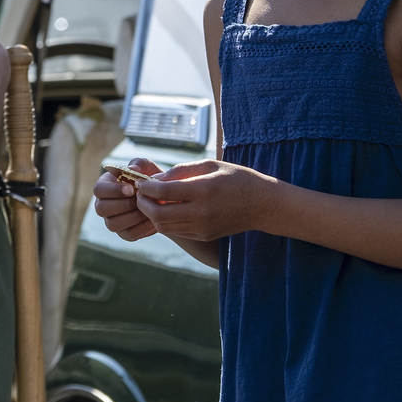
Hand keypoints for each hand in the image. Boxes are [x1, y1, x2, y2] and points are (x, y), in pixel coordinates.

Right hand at [92, 156, 165, 240]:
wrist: (165, 198)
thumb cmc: (151, 179)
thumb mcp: (147, 167)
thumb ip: (139, 164)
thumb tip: (132, 169)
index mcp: (106, 186)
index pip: (98, 189)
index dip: (112, 190)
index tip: (131, 189)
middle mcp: (105, 205)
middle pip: (101, 209)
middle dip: (122, 204)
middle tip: (139, 200)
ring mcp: (113, 221)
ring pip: (112, 224)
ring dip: (132, 217)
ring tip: (147, 209)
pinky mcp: (125, 233)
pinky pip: (128, 234)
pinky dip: (141, 227)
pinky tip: (152, 219)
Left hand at [135, 160, 276, 242]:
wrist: (262, 204)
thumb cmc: (236, 178)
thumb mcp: (210, 165)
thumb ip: (181, 171)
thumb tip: (155, 180)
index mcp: (203, 190)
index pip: (162, 192)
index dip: (146, 187)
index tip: (141, 182)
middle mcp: (201, 212)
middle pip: (158, 214)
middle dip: (143, 204)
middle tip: (140, 194)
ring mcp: (202, 227)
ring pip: (164, 227)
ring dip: (152, 215)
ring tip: (151, 201)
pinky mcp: (204, 236)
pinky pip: (177, 231)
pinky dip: (166, 221)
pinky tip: (167, 209)